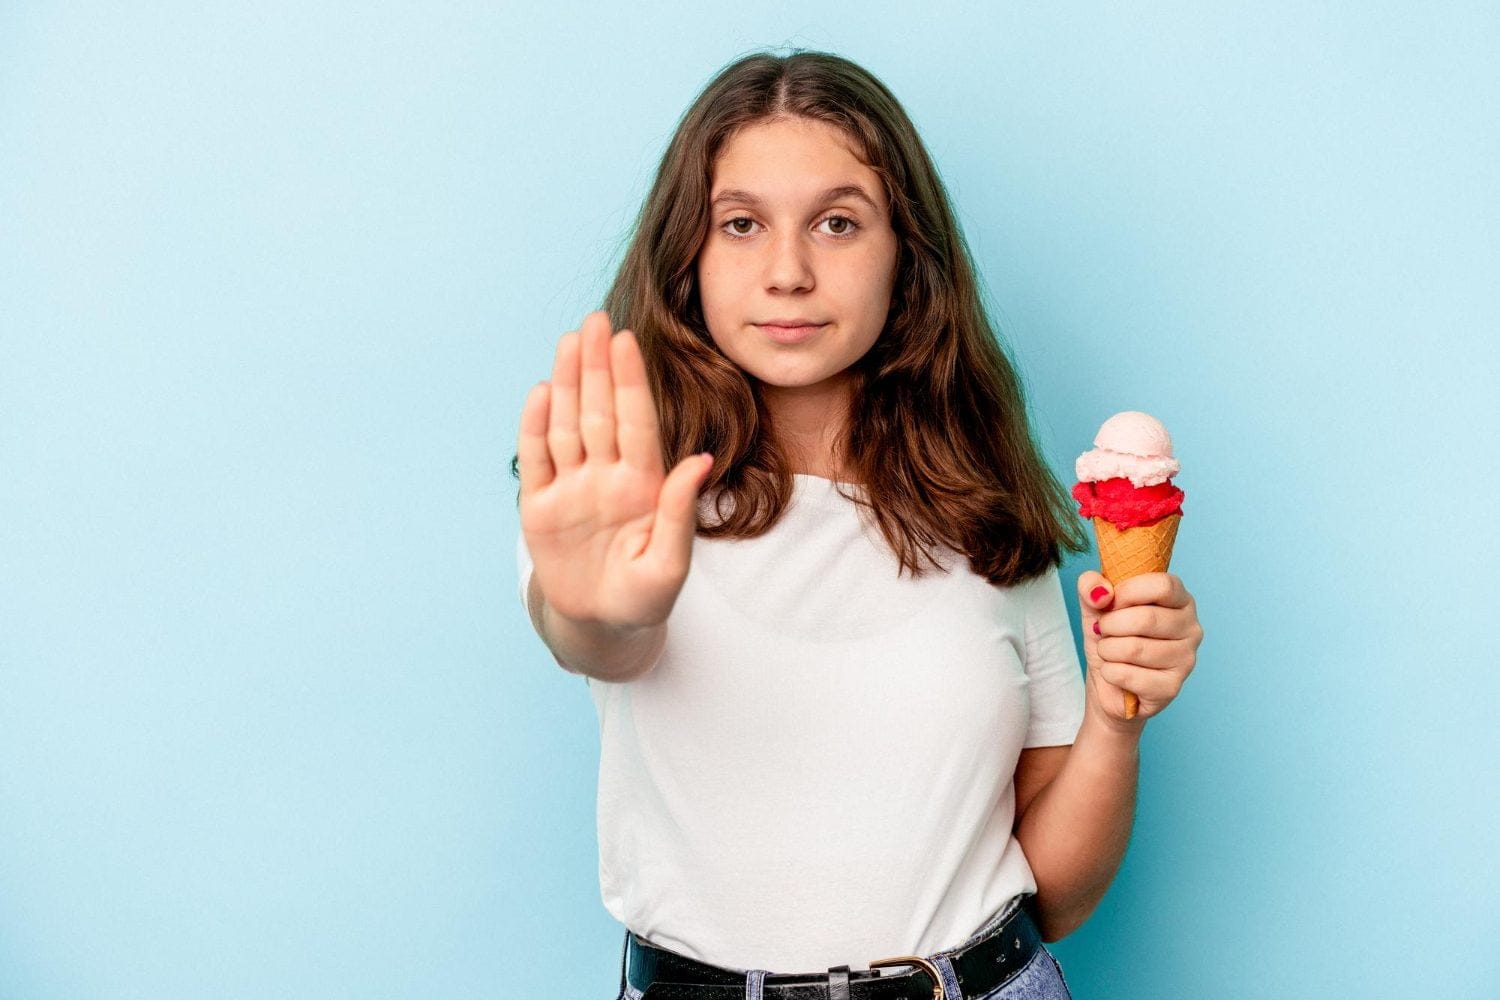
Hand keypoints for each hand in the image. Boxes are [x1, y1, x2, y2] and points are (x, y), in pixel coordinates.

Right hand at [516, 310, 713, 630]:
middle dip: (598, 367)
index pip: (637, 423)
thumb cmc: (643, 599)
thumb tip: (701, 461)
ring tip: (570, 341)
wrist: (601, 626)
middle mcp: (607, 476)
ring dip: (569, 383)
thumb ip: (680, 512)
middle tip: (595, 320)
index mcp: (644, 485)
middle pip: (601, 412)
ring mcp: (572, 487)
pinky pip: (538, 458)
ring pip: (569, 425)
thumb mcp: (669, 565)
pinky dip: (536, 426)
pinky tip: (542, 391)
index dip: (632, 383)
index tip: (628, 342)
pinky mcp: (540, 506)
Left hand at [1076, 571, 1202, 731]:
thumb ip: (1091, 586)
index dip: (1127, 592)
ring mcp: (1186, 659)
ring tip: (1108, 651)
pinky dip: (1109, 672)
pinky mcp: (1171, 687)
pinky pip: (1129, 675)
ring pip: (1135, 649)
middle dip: (1110, 625)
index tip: (1110, 602)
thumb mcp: (1095, 606)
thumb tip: (1101, 592)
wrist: (1108, 683)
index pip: (1163, 585)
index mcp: (1179, 599)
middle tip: (1103, 631)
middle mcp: (1191, 627)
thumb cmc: (1111, 639)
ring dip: (1107, 650)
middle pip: (1147, 618)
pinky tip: (1114, 672)